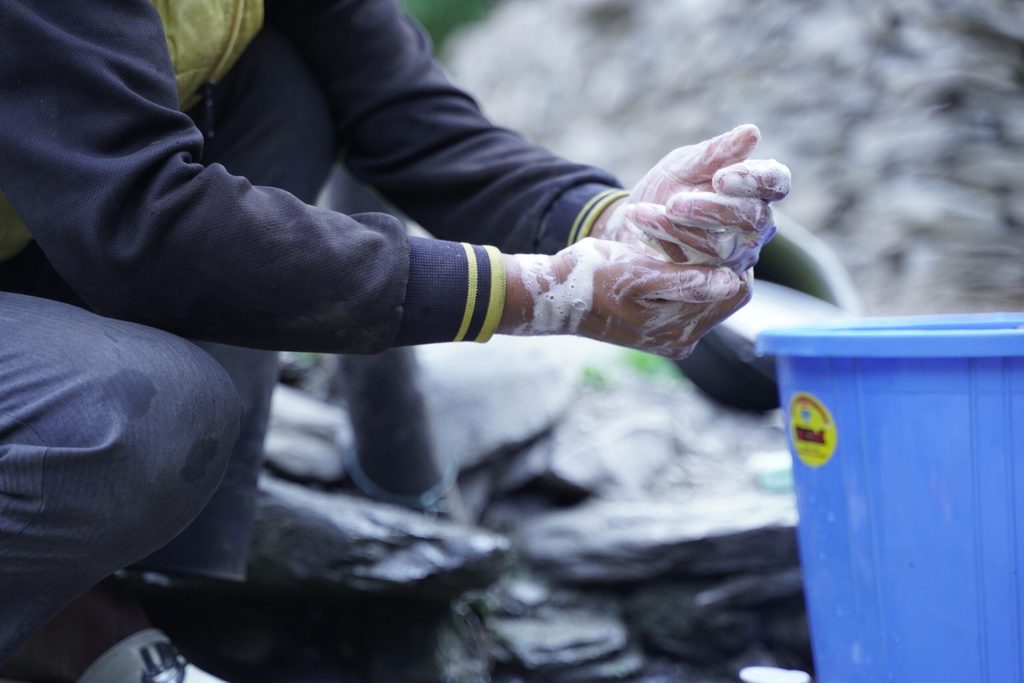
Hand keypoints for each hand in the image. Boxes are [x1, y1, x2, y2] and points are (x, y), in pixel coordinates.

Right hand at [499, 238, 750, 358]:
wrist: (553, 296)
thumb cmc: (590, 278)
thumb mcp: (636, 274)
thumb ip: (684, 280)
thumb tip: (729, 282)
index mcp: (679, 330)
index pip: (735, 291)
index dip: (733, 257)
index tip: (718, 227)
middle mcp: (681, 340)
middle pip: (726, 295)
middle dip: (720, 262)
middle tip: (704, 229)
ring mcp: (672, 337)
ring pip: (710, 295)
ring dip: (704, 267)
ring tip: (685, 240)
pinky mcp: (661, 329)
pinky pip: (691, 300)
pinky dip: (688, 277)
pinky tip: (671, 257)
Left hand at [590, 124, 790, 272]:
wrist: (630, 222)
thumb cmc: (668, 187)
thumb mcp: (683, 165)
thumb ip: (714, 153)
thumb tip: (751, 133)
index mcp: (756, 190)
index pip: (776, 182)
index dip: (755, 181)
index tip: (720, 178)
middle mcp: (755, 226)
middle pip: (753, 218)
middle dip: (712, 209)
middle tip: (673, 203)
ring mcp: (736, 256)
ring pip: (721, 246)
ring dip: (678, 229)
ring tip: (642, 212)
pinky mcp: (711, 279)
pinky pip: (696, 268)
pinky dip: (663, 245)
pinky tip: (639, 227)